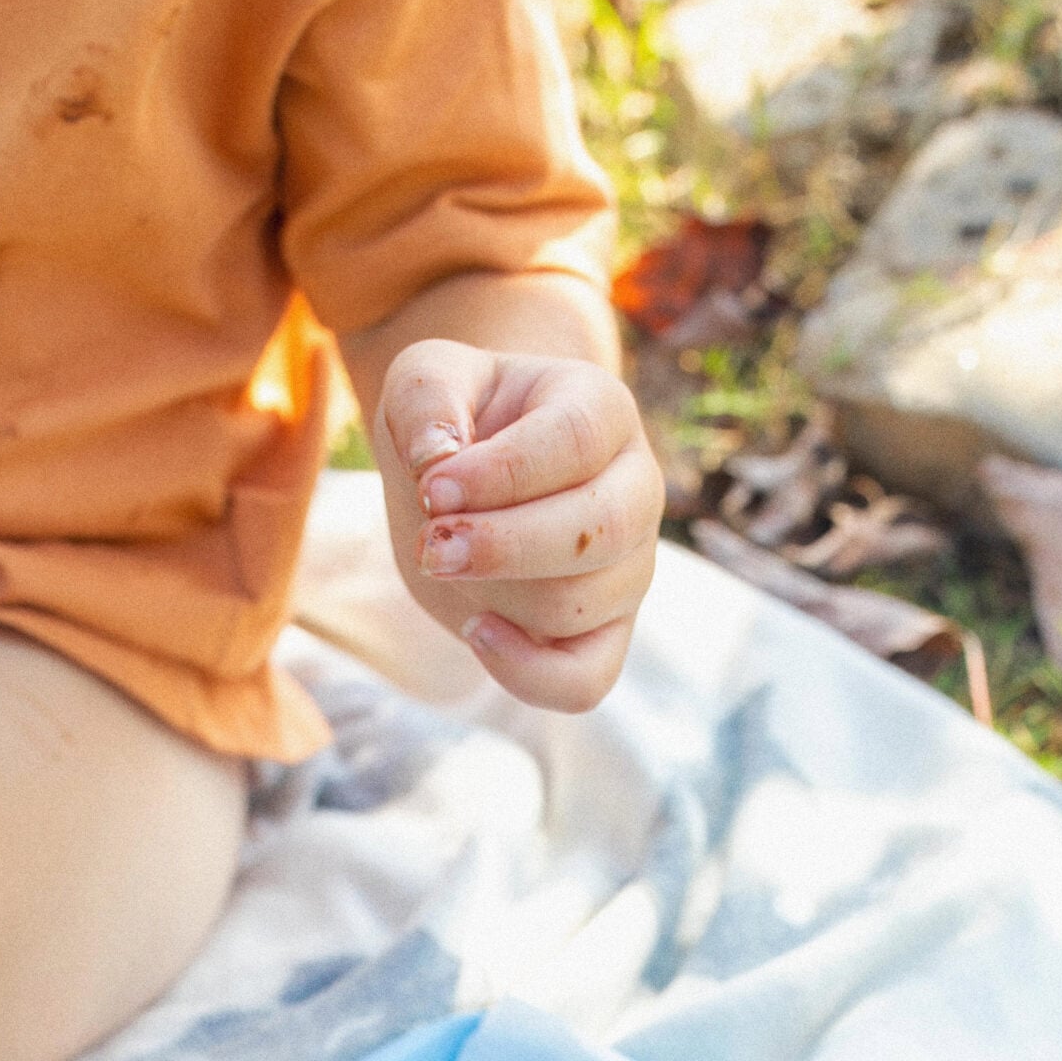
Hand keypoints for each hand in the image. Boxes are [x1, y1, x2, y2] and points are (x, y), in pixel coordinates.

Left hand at [371, 337, 663, 711]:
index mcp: (602, 410)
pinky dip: (529, 675)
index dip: (500, 474)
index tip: (430, 487)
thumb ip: (425, 397)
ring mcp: (630, 568)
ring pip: (579, 605)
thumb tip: (437, 459)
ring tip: (442, 565)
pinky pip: (587, 681)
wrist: (469, 482)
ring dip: (496, 596)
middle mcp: (636, 489)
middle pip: (599, 532)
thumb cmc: (455, 422)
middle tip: (429, 546)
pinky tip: (478, 632)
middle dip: (502, 547)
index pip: (575, 442)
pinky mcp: (606, 633)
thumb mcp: (426, 379)